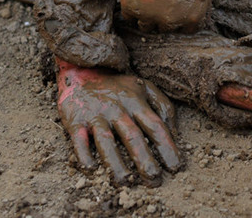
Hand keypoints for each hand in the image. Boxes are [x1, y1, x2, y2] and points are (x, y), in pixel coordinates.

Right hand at [56, 59, 181, 184]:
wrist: (83, 70)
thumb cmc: (118, 86)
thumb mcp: (145, 88)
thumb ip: (163, 107)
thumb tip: (175, 134)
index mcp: (136, 102)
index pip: (155, 126)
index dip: (167, 147)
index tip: (176, 168)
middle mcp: (117, 109)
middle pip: (133, 136)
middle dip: (144, 160)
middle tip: (154, 180)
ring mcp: (96, 115)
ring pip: (106, 141)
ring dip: (115, 163)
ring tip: (126, 182)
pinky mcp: (75, 121)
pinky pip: (79, 140)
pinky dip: (84, 155)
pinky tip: (91, 169)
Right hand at [120, 0, 210, 32]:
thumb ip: (197, 4)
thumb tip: (193, 16)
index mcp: (194, 16)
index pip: (186, 30)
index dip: (181, 20)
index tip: (175, 10)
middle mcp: (172, 20)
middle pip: (165, 29)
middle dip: (163, 17)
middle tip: (160, 1)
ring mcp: (150, 15)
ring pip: (146, 27)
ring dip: (146, 16)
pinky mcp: (131, 6)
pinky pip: (128, 17)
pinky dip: (131, 8)